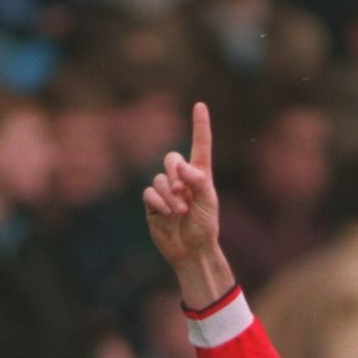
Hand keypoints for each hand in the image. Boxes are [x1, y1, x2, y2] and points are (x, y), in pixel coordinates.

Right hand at [142, 103, 234, 309]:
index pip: (200, 146)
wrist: (192, 251)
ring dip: (169, 194)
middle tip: (183, 190)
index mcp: (200, 175)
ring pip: (159, 178)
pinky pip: (149, 193)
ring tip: (180, 211)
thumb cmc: (206, 227)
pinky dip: (158, 201)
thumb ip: (198, 180)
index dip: (200, 126)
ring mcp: (166, 191)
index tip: (200, 105)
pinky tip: (167, 213)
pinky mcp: (153, 205)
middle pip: (171, 158)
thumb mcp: (208, 202)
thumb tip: (181, 166)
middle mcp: (182, 180)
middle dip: (175, 171)